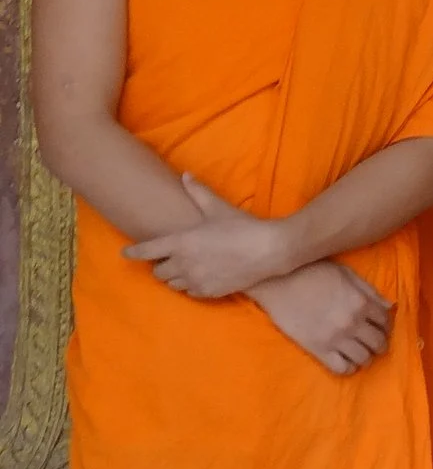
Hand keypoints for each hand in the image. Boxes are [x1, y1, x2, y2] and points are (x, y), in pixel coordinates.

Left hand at [124, 174, 296, 298]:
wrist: (270, 250)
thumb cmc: (242, 227)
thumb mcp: (218, 208)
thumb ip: (198, 192)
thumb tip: (185, 175)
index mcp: (180, 242)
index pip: (146, 250)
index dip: (133, 252)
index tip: (125, 254)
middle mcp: (182, 264)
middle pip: (158, 272)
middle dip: (161, 265)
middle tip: (171, 259)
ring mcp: (195, 280)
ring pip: (172, 284)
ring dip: (175, 277)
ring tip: (186, 269)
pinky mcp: (209, 292)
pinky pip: (190, 293)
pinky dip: (191, 286)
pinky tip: (202, 278)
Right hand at [250, 261, 393, 375]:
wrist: (277, 281)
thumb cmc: (312, 272)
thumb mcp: (347, 274)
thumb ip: (370, 292)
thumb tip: (389, 307)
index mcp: (362, 302)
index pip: (386, 322)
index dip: (386, 325)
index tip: (380, 327)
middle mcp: (353, 323)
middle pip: (379, 343)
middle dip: (380, 343)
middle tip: (373, 342)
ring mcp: (336, 338)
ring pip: (364, 359)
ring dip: (366, 356)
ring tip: (359, 352)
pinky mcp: (318, 349)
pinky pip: (342, 368)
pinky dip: (348, 367)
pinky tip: (345, 359)